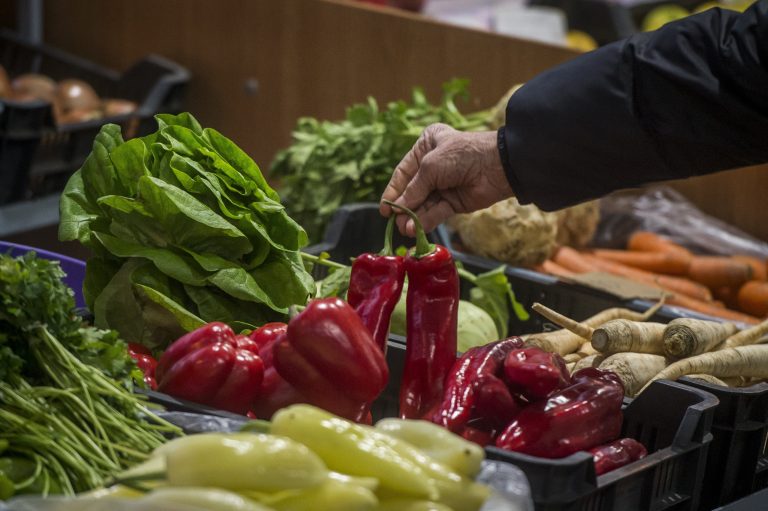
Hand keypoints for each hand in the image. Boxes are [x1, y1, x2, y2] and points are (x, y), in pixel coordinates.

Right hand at [380, 123, 513, 235]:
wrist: (497, 166)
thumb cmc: (462, 155)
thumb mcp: (431, 167)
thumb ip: (413, 190)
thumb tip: (398, 210)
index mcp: (426, 146)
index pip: (403, 172)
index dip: (393, 191)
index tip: (384, 210)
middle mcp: (432, 166)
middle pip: (412, 191)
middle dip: (404, 208)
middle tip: (395, 223)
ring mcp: (443, 185)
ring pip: (423, 204)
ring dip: (414, 218)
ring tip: (405, 230)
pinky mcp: (454, 201)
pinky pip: (436, 212)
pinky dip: (426, 221)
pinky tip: (416, 229)